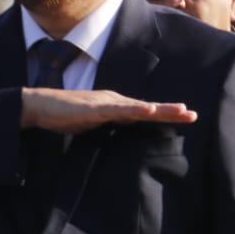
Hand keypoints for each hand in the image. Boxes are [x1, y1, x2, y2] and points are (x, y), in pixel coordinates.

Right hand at [21, 88, 196, 132]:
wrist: (41, 106)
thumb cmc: (66, 115)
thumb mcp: (95, 123)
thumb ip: (112, 125)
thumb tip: (127, 131)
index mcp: (117, 107)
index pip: (146, 112)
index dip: (166, 115)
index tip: (186, 118)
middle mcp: (116, 102)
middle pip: (149, 108)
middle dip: (171, 112)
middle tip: (193, 115)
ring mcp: (107, 103)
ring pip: (140, 107)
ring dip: (161, 109)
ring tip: (181, 111)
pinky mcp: (95, 108)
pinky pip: (119, 110)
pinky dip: (135, 110)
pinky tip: (149, 110)